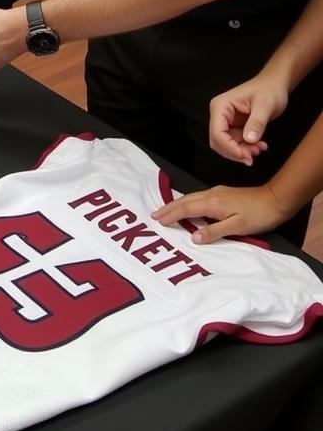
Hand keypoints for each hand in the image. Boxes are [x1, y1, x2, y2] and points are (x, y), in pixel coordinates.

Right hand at [152, 183, 291, 243]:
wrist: (276, 199)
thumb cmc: (258, 215)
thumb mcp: (238, 227)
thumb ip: (214, 232)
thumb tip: (193, 238)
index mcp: (212, 204)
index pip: (186, 209)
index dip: (171, 215)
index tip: (158, 221)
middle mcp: (211, 195)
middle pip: (184, 201)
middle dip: (168, 207)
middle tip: (154, 215)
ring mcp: (216, 192)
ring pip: (190, 197)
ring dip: (176, 204)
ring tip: (165, 210)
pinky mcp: (222, 193)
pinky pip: (197, 197)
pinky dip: (186, 202)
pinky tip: (187, 205)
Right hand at [208, 72, 288, 165]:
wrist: (274, 85)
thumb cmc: (269, 90)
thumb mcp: (265, 105)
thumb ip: (257, 122)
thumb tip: (249, 140)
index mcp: (221, 106)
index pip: (217, 132)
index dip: (229, 147)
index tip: (247, 156)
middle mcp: (219, 114)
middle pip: (218, 141)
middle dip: (235, 151)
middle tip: (253, 156)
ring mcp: (226, 121)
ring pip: (226, 144)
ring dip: (241, 151)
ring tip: (259, 149)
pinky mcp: (234, 126)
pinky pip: (235, 142)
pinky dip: (246, 148)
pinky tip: (260, 145)